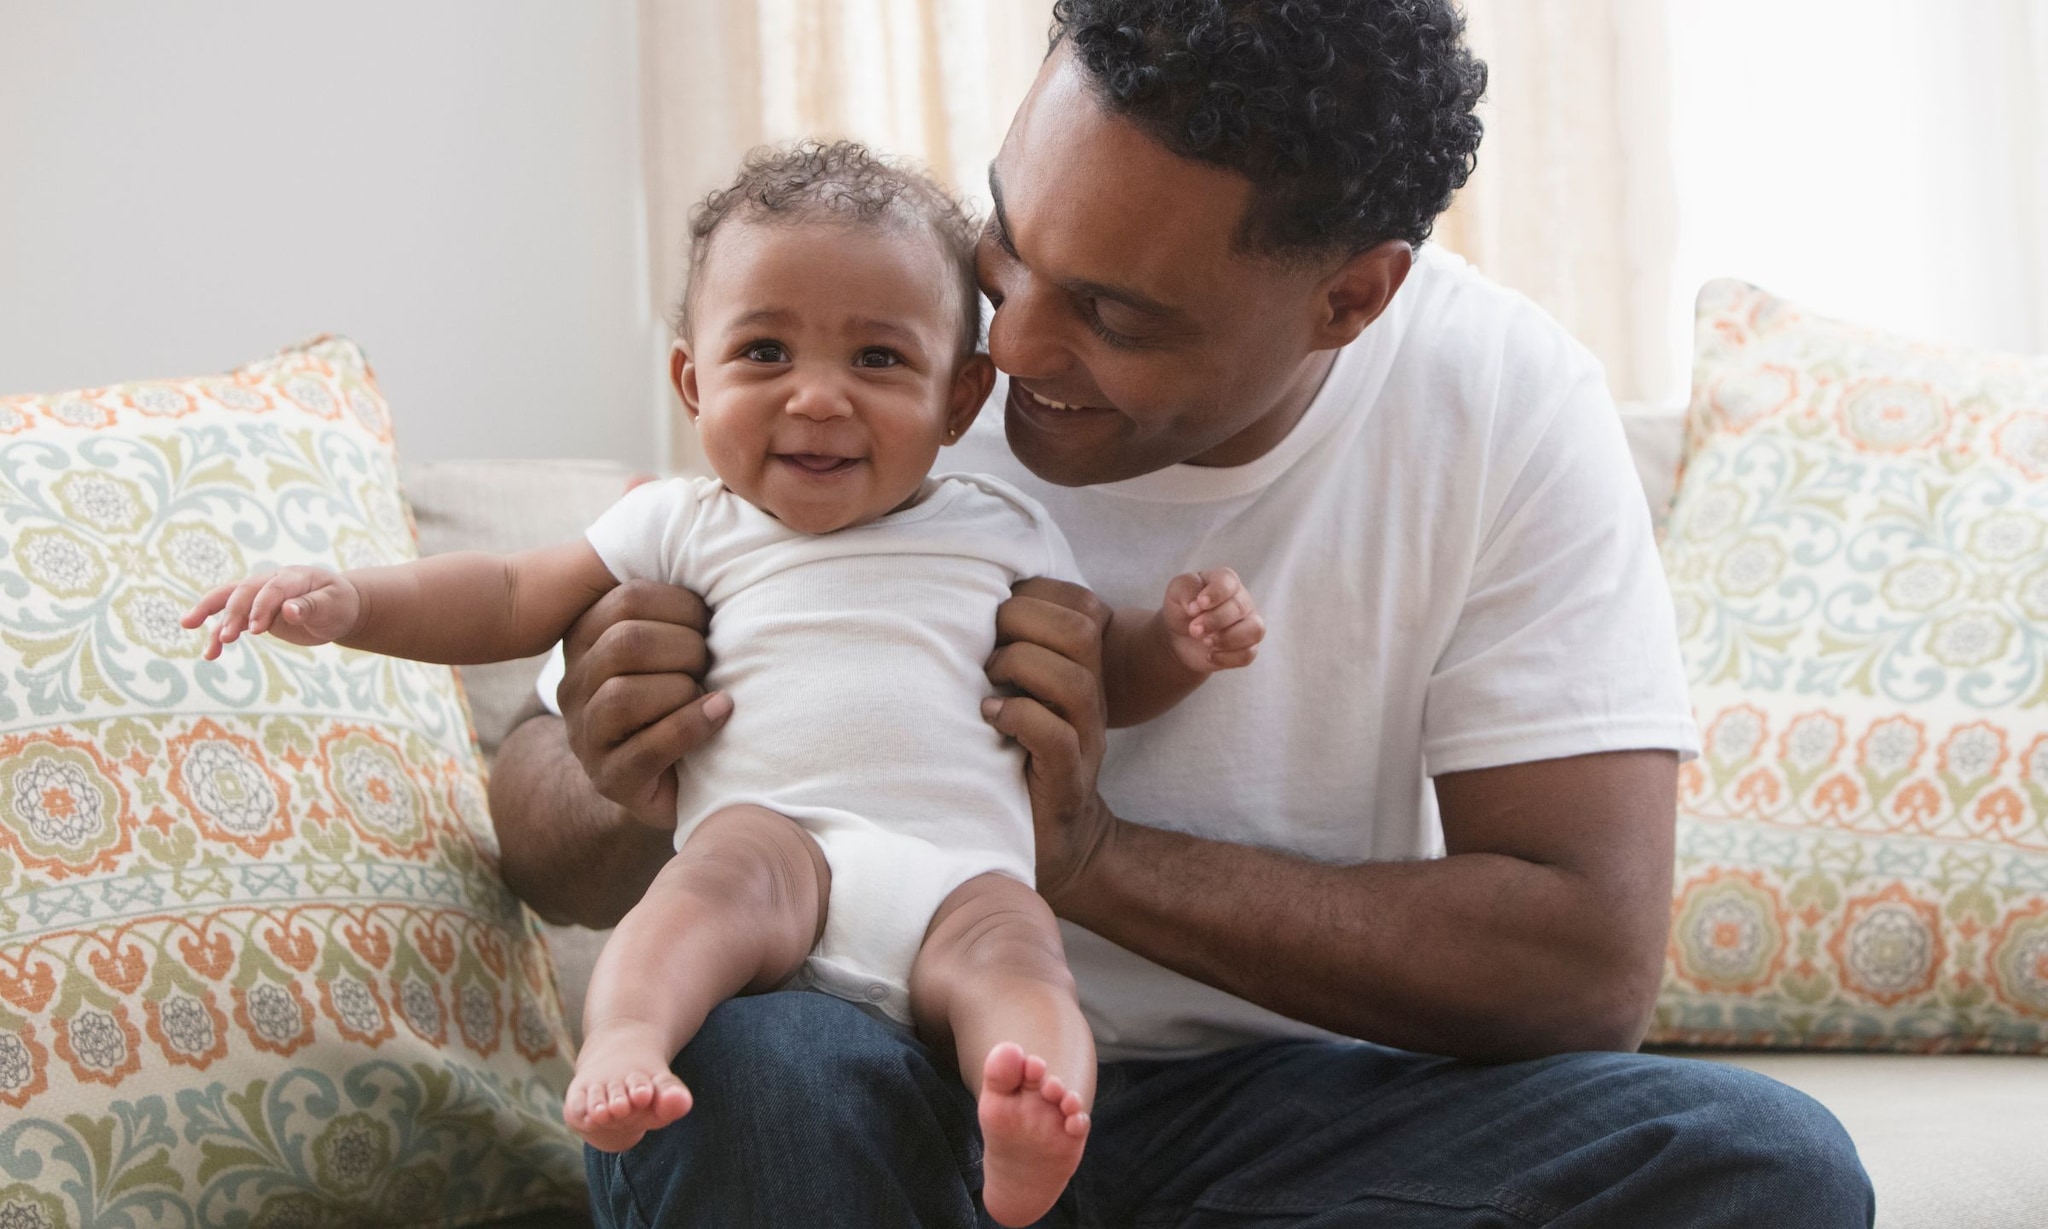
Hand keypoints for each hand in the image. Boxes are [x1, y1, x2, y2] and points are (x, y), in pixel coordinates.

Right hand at [182, 566, 360, 659]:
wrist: (337, 607)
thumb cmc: (337, 604)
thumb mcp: (332, 605)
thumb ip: (311, 606)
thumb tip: (288, 610)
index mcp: (294, 576)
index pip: (273, 588)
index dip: (262, 606)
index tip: (255, 630)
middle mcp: (271, 581)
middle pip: (244, 591)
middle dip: (232, 613)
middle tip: (226, 637)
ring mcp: (259, 596)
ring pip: (228, 601)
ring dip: (210, 618)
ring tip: (206, 646)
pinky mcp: (253, 612)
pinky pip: (232, 620)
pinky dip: (218, 634)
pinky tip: (210, 654)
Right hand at [557, 578, 725, 828]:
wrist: (676, 776)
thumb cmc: (682, 695)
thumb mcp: (675, 643)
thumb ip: (678, 605)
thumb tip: (707, 553)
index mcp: (586, 639)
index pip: (627, 599)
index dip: (681, 604)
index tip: (711, 620)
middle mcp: (574, 685)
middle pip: (625, 643)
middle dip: (684, 647)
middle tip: (712, 660)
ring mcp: (585, 735)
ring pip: (623, 695)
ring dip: (682, 688)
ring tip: (711, 691)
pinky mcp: (609, 779)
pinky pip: (646, 749)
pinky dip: (691, 726)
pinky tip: (720, 713)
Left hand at [982, 577, 1116, 909]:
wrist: (1051, 841)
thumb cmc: (1015, 759)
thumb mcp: (1016, 695)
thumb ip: (1007, 653)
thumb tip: (956, 603)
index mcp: (1080, 670)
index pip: (1082, 605)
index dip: (1037, 593)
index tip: (993, 605)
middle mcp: (1090, 699)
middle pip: (1082, 630)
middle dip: (1024, 620)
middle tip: (987, 642)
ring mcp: (1085, 740)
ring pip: (1074, 680)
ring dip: (1021, 666)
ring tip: (987, 679)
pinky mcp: (1068, 780)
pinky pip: (1057, 737)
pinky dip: (1019, 717)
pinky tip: (989, 716)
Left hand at [1162, 567, 1262, 672]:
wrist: (1180, 636)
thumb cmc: (1182, 607)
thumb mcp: (1176, 592)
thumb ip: (1186, 589)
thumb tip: (1195, 605)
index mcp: (1225, 581)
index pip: (1228, 582)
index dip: (1216, 593)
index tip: (1199, 604)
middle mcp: (1242, 600)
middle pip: (1239, 608)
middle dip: (1214, 621)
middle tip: (1194, 629)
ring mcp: (1249, 624)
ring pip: (1254, 630)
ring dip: (1228, 639)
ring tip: (1205, 642)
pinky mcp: (1247, 647)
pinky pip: (1248, 654)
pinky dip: (1227, 658)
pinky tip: (1210, 656)